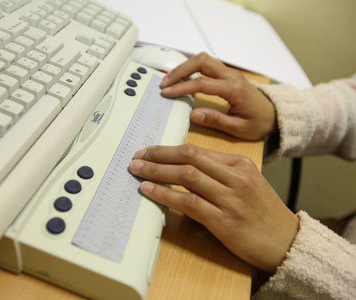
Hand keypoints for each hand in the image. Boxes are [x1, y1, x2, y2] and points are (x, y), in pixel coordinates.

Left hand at [129, 144, 297, 272]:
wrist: (287, 241)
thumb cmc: (263, 212)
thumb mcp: (247, 183)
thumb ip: (219, 173)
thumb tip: (184, 167)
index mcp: (239, 164)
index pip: (196, 150)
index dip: (168, 149)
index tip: (150, 150)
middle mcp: (235, 177)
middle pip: (189, 157)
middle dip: (158, 155)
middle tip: (137, 156)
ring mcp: (230, 199)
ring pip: (186, 176)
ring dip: (157, 171)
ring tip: (137, 170)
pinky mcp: (224, 221)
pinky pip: (188, 203)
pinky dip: (165, 195)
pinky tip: (149, 190)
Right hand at [160, 52, 276, 139]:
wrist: (274, 114)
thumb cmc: (258, 122)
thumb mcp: (238, 128)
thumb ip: (216, 120)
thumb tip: (193, 114)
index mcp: (234, 89)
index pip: (202, 84)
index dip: (182, 87)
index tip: (167, 93)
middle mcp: (231, 76)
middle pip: (201, 61)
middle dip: (180, 71)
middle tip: (164, 84)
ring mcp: (229, 72)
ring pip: (202, 59)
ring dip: (184, 67)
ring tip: (169, 81)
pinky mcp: (226, 73)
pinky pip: (206, 64)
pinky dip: (191, 69)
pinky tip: (181, 79)